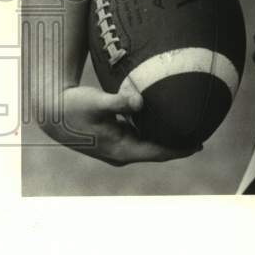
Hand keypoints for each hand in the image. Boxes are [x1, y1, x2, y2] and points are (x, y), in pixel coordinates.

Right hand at [42, 82, 199, 165]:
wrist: (53, 112)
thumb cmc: (74, 106)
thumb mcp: (96, 102)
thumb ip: (118, 102)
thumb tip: (139, 102)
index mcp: (120, 149)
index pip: (157, 153)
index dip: (179, 149)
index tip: (198, 144)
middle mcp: (120, 152)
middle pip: (156, 152)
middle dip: (178, 146)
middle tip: (201, 139)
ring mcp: (117, 146)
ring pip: (149, 145)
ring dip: (167, 140)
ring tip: (189, 131)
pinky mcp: (114, 138)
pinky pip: (141, 137)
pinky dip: (155, 133)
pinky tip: (165, 124)